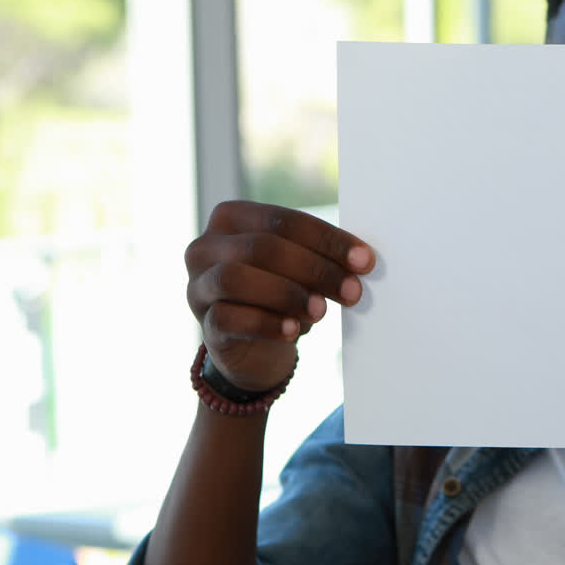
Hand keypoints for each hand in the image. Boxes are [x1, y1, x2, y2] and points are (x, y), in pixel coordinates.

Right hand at [185, 201, 373, 390]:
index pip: (284, 221)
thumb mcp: (301, 270)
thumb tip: (361, 261)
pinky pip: (227, 318)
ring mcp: (198, 284)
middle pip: (262, 248)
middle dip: (314, 269)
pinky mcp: (202, 322)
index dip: (327, 240)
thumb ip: (320, 259)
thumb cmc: (282, 295)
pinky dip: (265, 324)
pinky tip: (293, 332)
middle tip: (353, 292)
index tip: (365, 261)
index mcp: (233, 218)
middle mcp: (207, 246)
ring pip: (236, 278)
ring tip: (321, 311)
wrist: (256, 347)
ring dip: (287, 294)